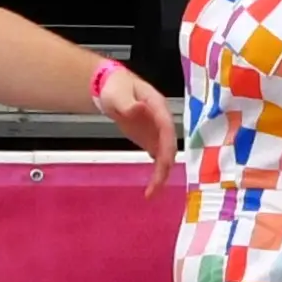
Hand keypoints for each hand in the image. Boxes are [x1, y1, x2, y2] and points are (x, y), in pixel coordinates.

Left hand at [91, 65, 178, 193]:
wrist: (113, 88)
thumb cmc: (116, 87)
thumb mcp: (118, 93)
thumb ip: (128, 103)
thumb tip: (140, 109)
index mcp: (158, 108)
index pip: (167, 129)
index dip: (167, 147)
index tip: (164, 164)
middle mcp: (162, 122)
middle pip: (169, 147)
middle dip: (164, 168)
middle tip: (155, 188)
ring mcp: (157, 132)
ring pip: (165, 155)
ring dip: (161, 174)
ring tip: (151, 193)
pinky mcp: (150, 139)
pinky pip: (158, 158)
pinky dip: (156, 172)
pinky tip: (153, 186)